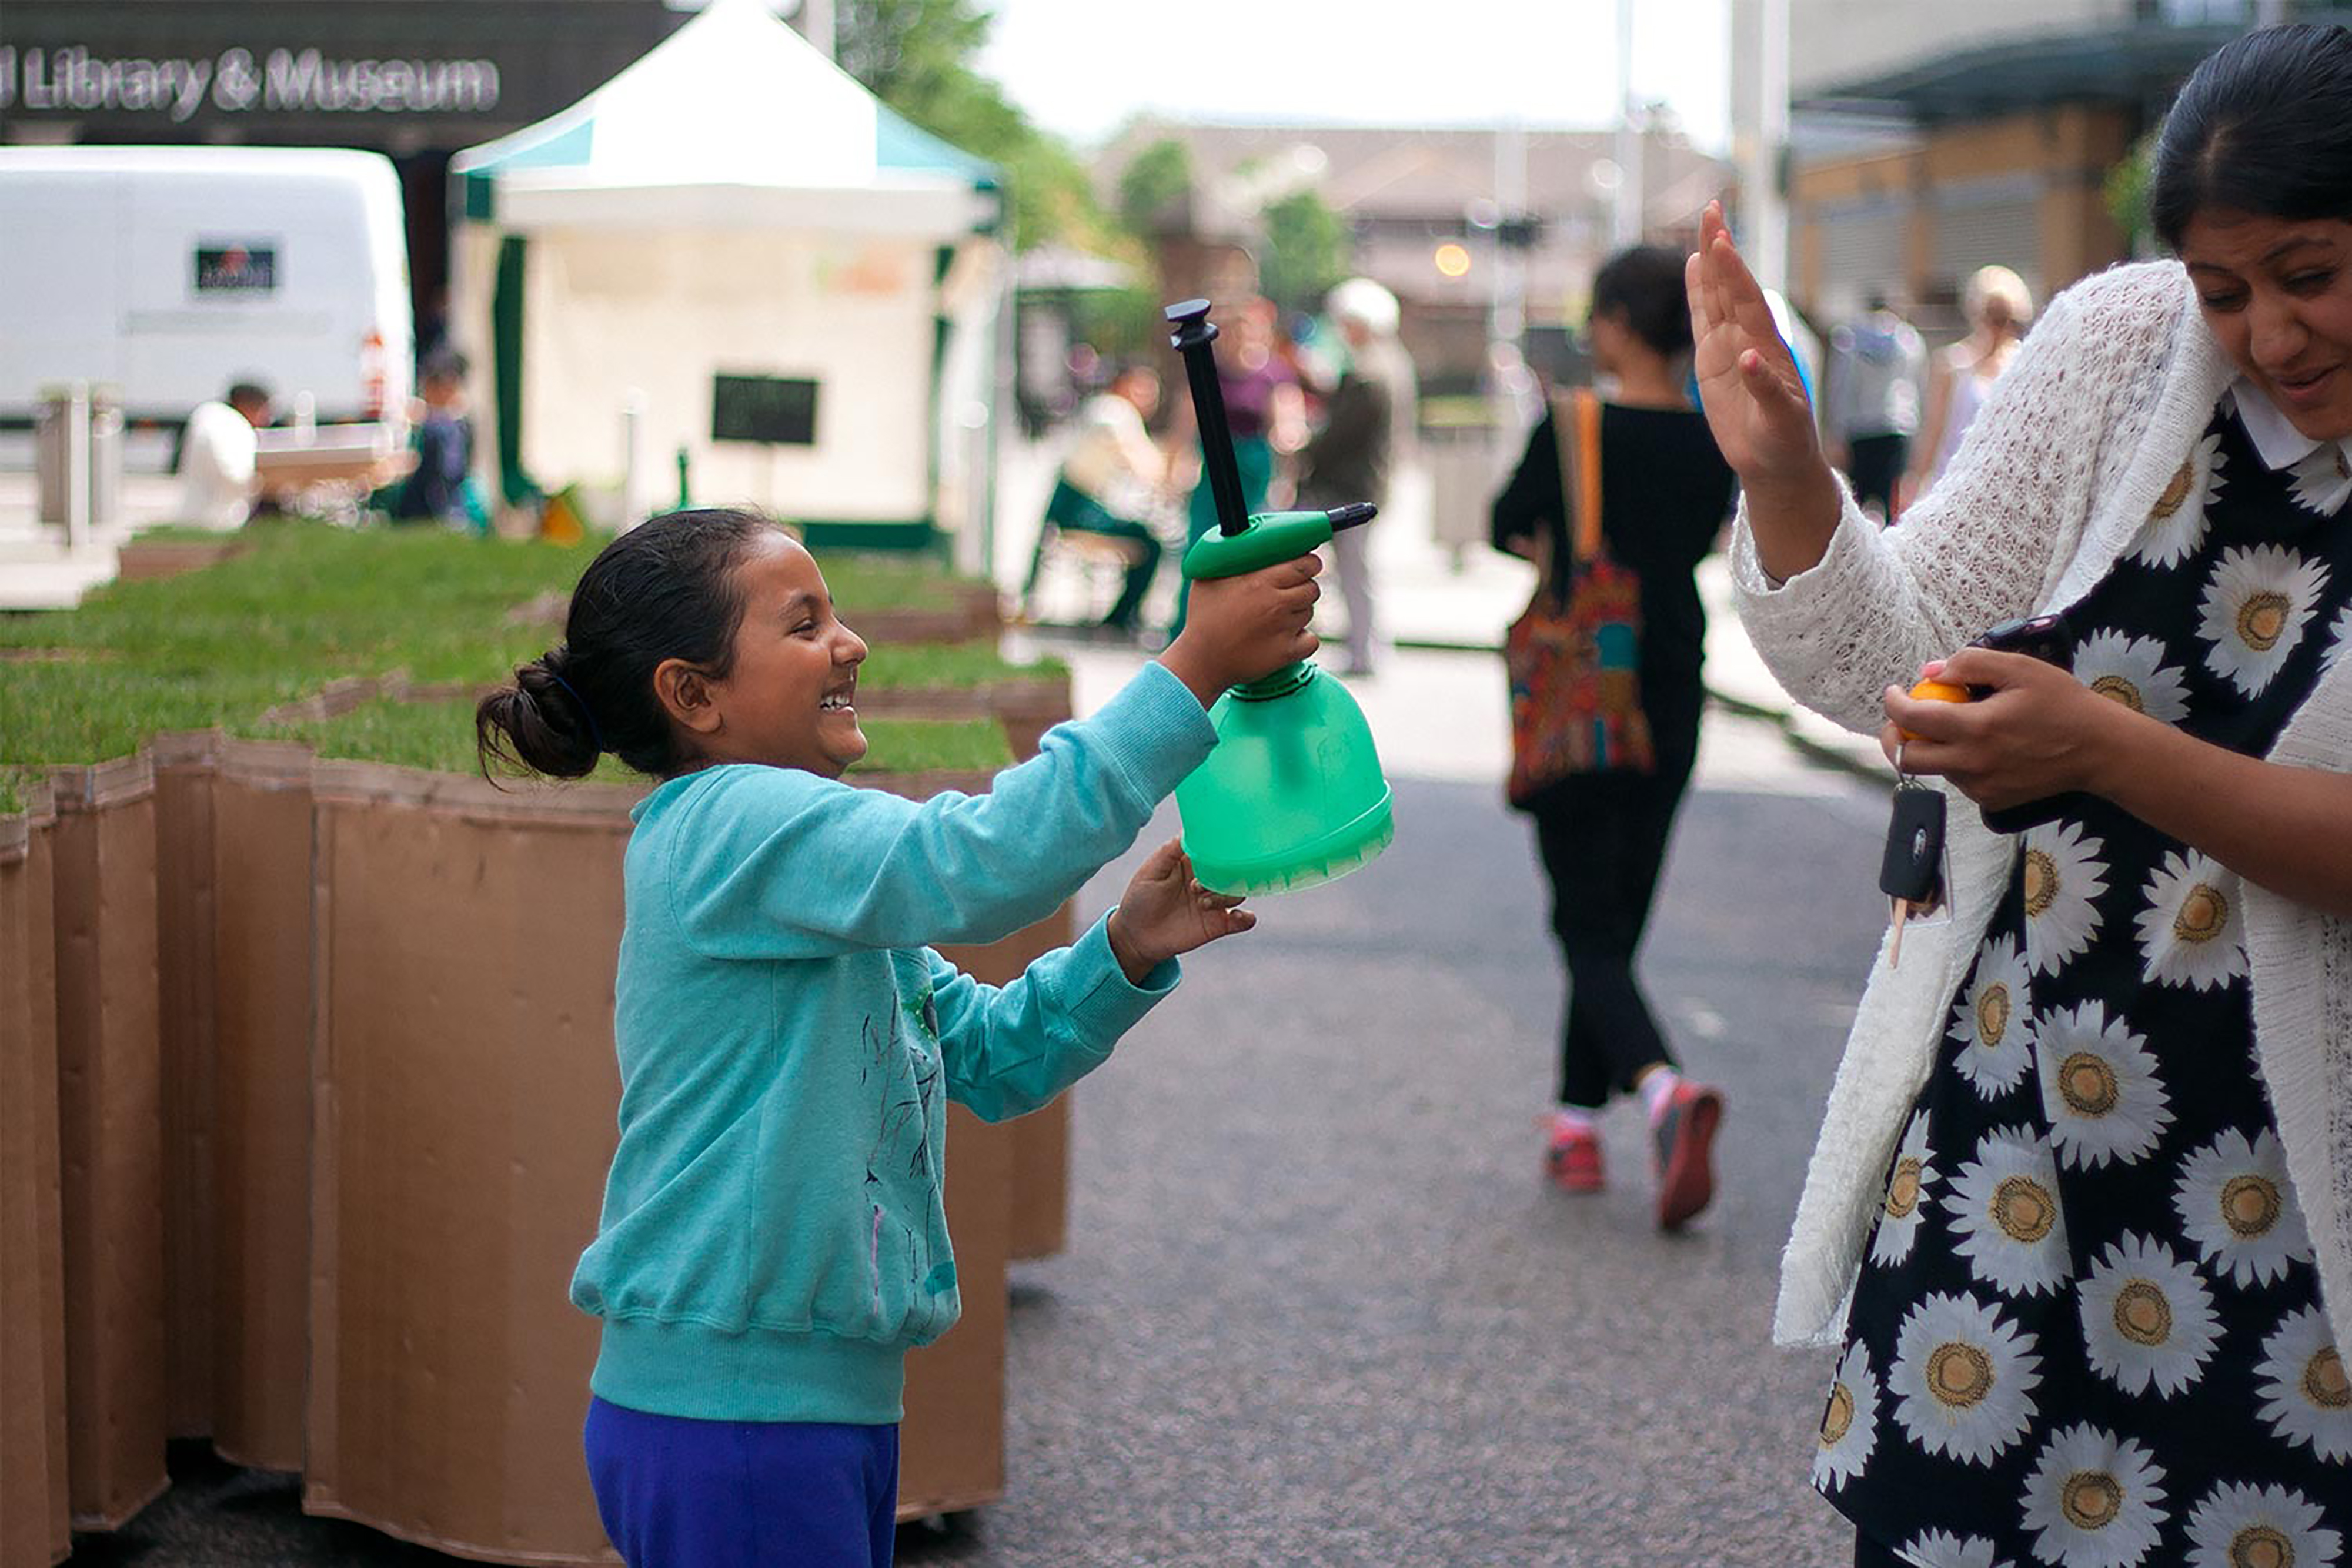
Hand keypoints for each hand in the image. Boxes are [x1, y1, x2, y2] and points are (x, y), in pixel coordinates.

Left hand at [1105, 839, 1254, 980]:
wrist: (1136, 935)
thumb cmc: (1141, 898)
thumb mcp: (1151, 871)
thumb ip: (1170, 851)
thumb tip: (1188, 830)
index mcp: (1194, 863)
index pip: (1217, 850)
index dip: (1221, 848)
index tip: (1222, 847)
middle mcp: (1208, 880)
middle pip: (1233, 870)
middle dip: (1225, 874)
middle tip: (1199, 884)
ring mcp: (1215, 902)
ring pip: (1239, 892)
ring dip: (1227, 896)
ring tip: (1203, 902)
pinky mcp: (1218, 925)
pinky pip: (1243, 921)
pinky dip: (1246, 918)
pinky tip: (1235, 917)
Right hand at [1160, 554, 1321, 705]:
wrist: (1201, 660)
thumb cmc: (1203, 617)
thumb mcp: (1209, 577)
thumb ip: (1230, 557)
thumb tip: (1242, 540)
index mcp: (1261, 581)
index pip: (1305, 565)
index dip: (1309, 563)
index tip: (1307, 564)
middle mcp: (1277, 604)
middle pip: (1312, 588)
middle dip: (1304, 586)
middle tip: (1290, 591)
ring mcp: (1284, 629)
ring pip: (1309, 612)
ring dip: (1298, 611)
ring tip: (1277, 616)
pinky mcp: (1287, 653)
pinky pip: (1311, 640)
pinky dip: (1303, 638)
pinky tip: (1286, 636)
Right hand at [1686, 202, 1828, 495]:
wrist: (1776, 460)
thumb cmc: (1786, 441)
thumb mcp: (1782, 420)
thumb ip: (1767, 389)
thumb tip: (1748, 358)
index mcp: (1766, 347)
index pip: (1747, 301)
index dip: (1734, 272)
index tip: (1723, 241)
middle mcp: (1747, 338)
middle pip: (1730, 285)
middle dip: (1721, 248)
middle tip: (1713, 209)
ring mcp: (1729, 346)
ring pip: (1715, 295)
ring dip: (1709, 262)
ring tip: (1705, 226)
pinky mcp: (1712, 360)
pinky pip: (1701, 318)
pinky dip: (1697, 291)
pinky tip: (1693, 266)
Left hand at [1877, 647, 2129, 810]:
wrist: (2099, 750)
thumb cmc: (2062, 704)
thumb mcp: (2020, 668)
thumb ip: (1971, 663)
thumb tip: (1930, 671)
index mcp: (1976, 729)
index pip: (1911, 720)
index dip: (1893, 703)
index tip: (1895, 692)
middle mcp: (1972, 764)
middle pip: (1907, 758)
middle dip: (1895, 737)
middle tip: (1902, 719)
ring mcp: (1980, 787)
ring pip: (1933, 769)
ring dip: (1930, 747)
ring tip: (1953, 726)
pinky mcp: (1990, 800)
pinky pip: (1957, 780)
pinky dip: (1955, 761)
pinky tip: (1979, 745)